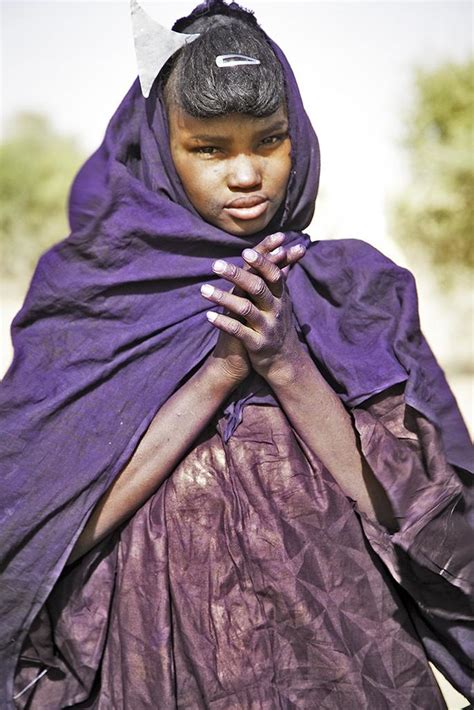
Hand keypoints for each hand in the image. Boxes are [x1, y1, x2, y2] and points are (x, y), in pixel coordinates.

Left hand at [202, 241, 306, 381]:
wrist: (285, 361)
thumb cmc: (278, 323)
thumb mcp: (283, 299)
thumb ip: (280, 274)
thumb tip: (284, 247)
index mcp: (281, 296)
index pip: (273, 275)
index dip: (261, 263)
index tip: (244, 252)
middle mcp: (276, 310)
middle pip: (258, 288)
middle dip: (237, 275)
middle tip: (215, 265)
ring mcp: (267, 327)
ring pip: (245, 309)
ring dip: (223, 298)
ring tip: (203, 289)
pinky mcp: (257, 344)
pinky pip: (239, 332)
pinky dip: (223, 323)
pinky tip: (207, 316)